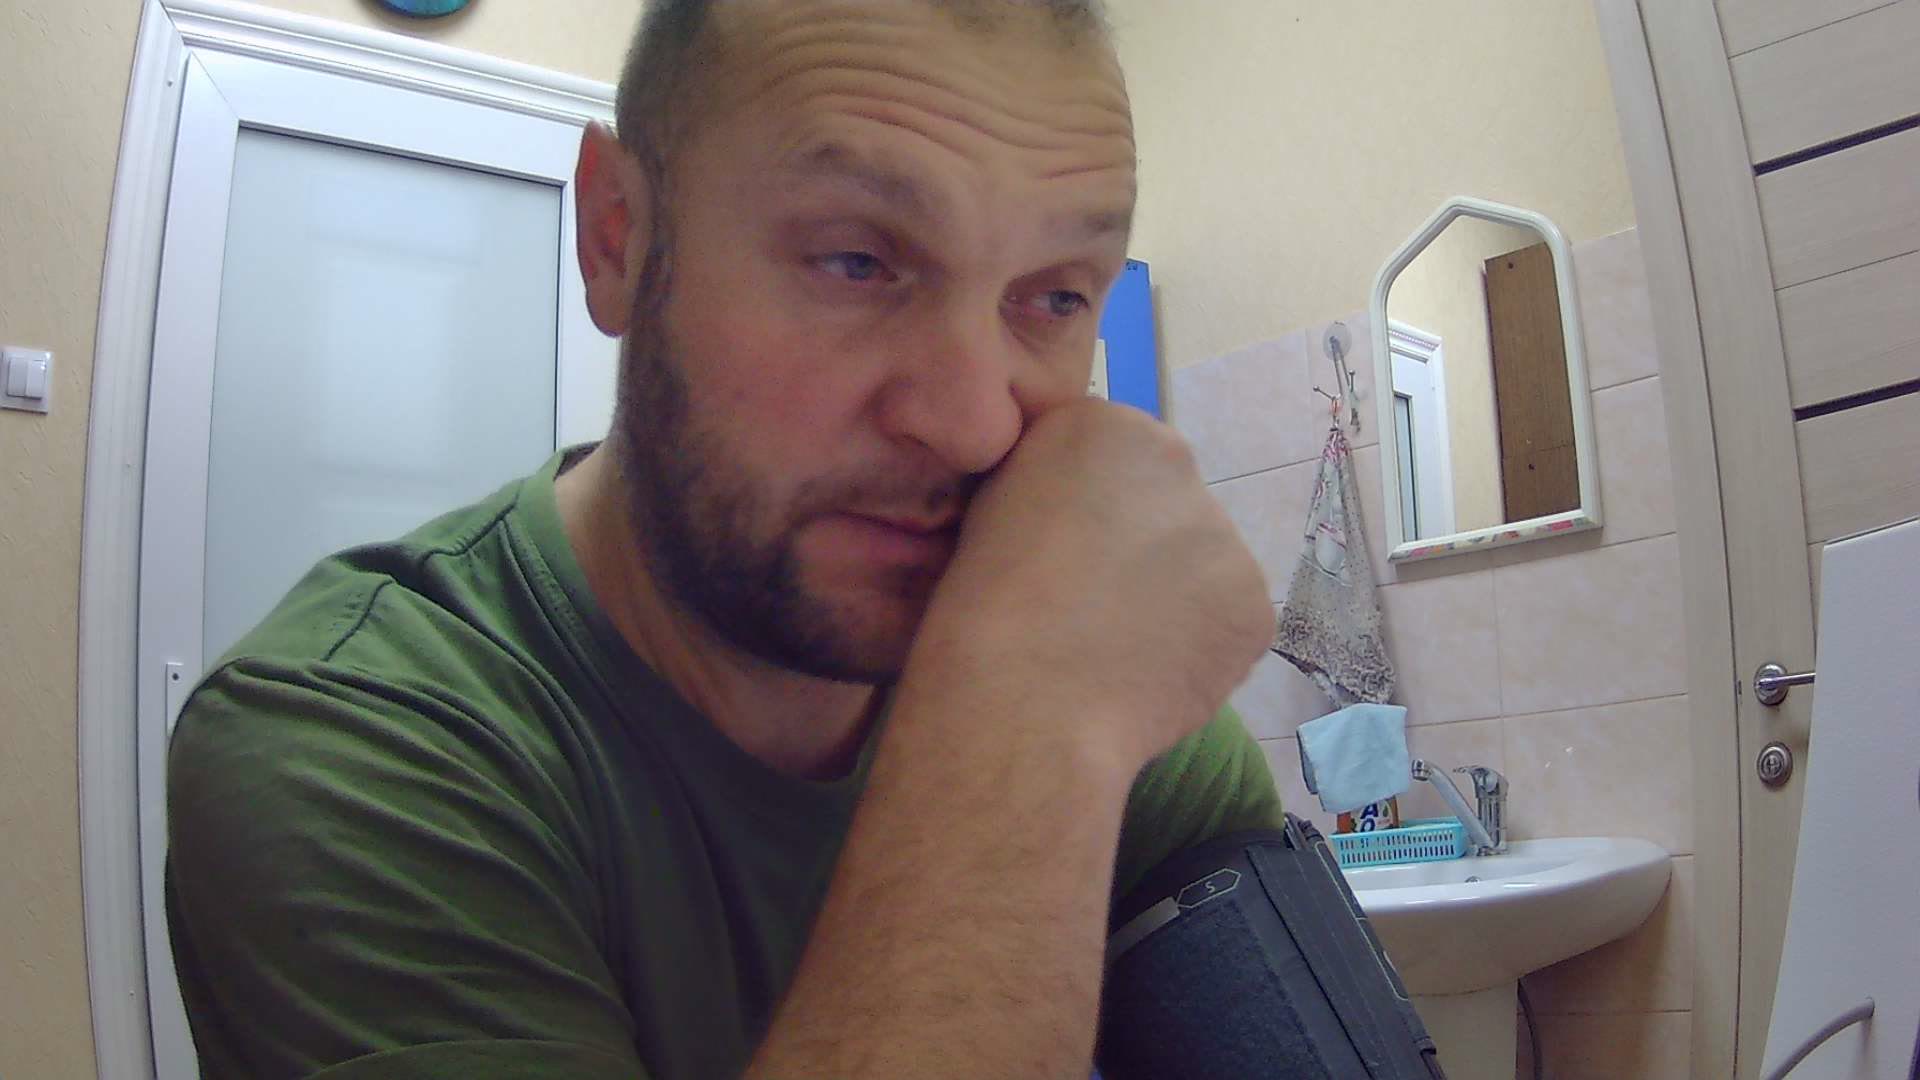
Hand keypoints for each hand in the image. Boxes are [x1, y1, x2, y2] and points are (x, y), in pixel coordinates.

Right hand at [907, 400, 1271, 771]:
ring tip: (1117, 650)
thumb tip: (1078, 516)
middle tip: (1091, 606)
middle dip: (1138, 548)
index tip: (1056, 554)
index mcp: (1104, 425)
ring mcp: (1226, 537)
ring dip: (1171, 601)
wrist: (1021, 702)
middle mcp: (1179, 463)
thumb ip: (1051, 487)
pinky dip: (1197, 650)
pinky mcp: (1254, 606)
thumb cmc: (981, 607)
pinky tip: (1150, 675)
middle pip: (1164, 505)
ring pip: (1200, 565)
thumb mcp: (991, 506)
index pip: (1110, 458)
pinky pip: (1226, 623)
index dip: (1083, 512)